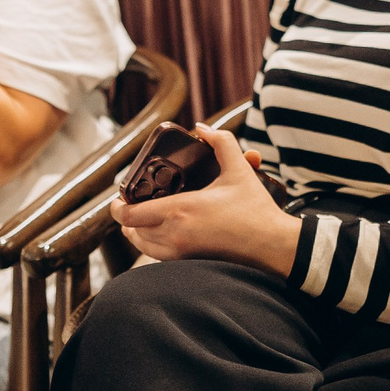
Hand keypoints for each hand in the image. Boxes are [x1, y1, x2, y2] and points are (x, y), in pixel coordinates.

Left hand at [111, 126, 299, 274]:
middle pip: (132, 231)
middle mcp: (175, 233)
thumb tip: (203, 128)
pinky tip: (158, 234)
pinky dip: (151, 244)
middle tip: (128, 204)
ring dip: (136, 232)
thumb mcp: (239, 170)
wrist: (271, 245)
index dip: (118, 207)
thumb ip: (222, 143)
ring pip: (143, 246)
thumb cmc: (256, 210)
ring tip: (137, 220)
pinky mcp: (190, 262)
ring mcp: (181, 252)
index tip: (118, 198)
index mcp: (181, 209)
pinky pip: (158, 256)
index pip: (131, 214)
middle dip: (125, 218)